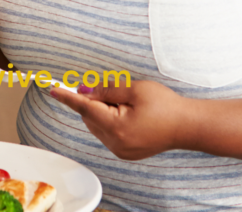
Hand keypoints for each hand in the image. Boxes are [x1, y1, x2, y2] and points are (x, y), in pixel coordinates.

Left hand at [52, 80, 188, 160]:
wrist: (187, 126)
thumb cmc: (165, 105)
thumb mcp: (135, 89)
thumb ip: (106, 89)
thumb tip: (84, 91)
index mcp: (117, 127)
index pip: (85, 108)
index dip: (68, 97)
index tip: (53, 89)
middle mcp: (115, 143)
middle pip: (90, 117)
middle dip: (94, 102)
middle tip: (113, 91)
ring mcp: (121, 150)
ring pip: (98, 126)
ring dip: (102, 112)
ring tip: (127, 104)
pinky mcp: (126, 152)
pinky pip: (108, 134)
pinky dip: (110, 122)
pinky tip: (128, 115)